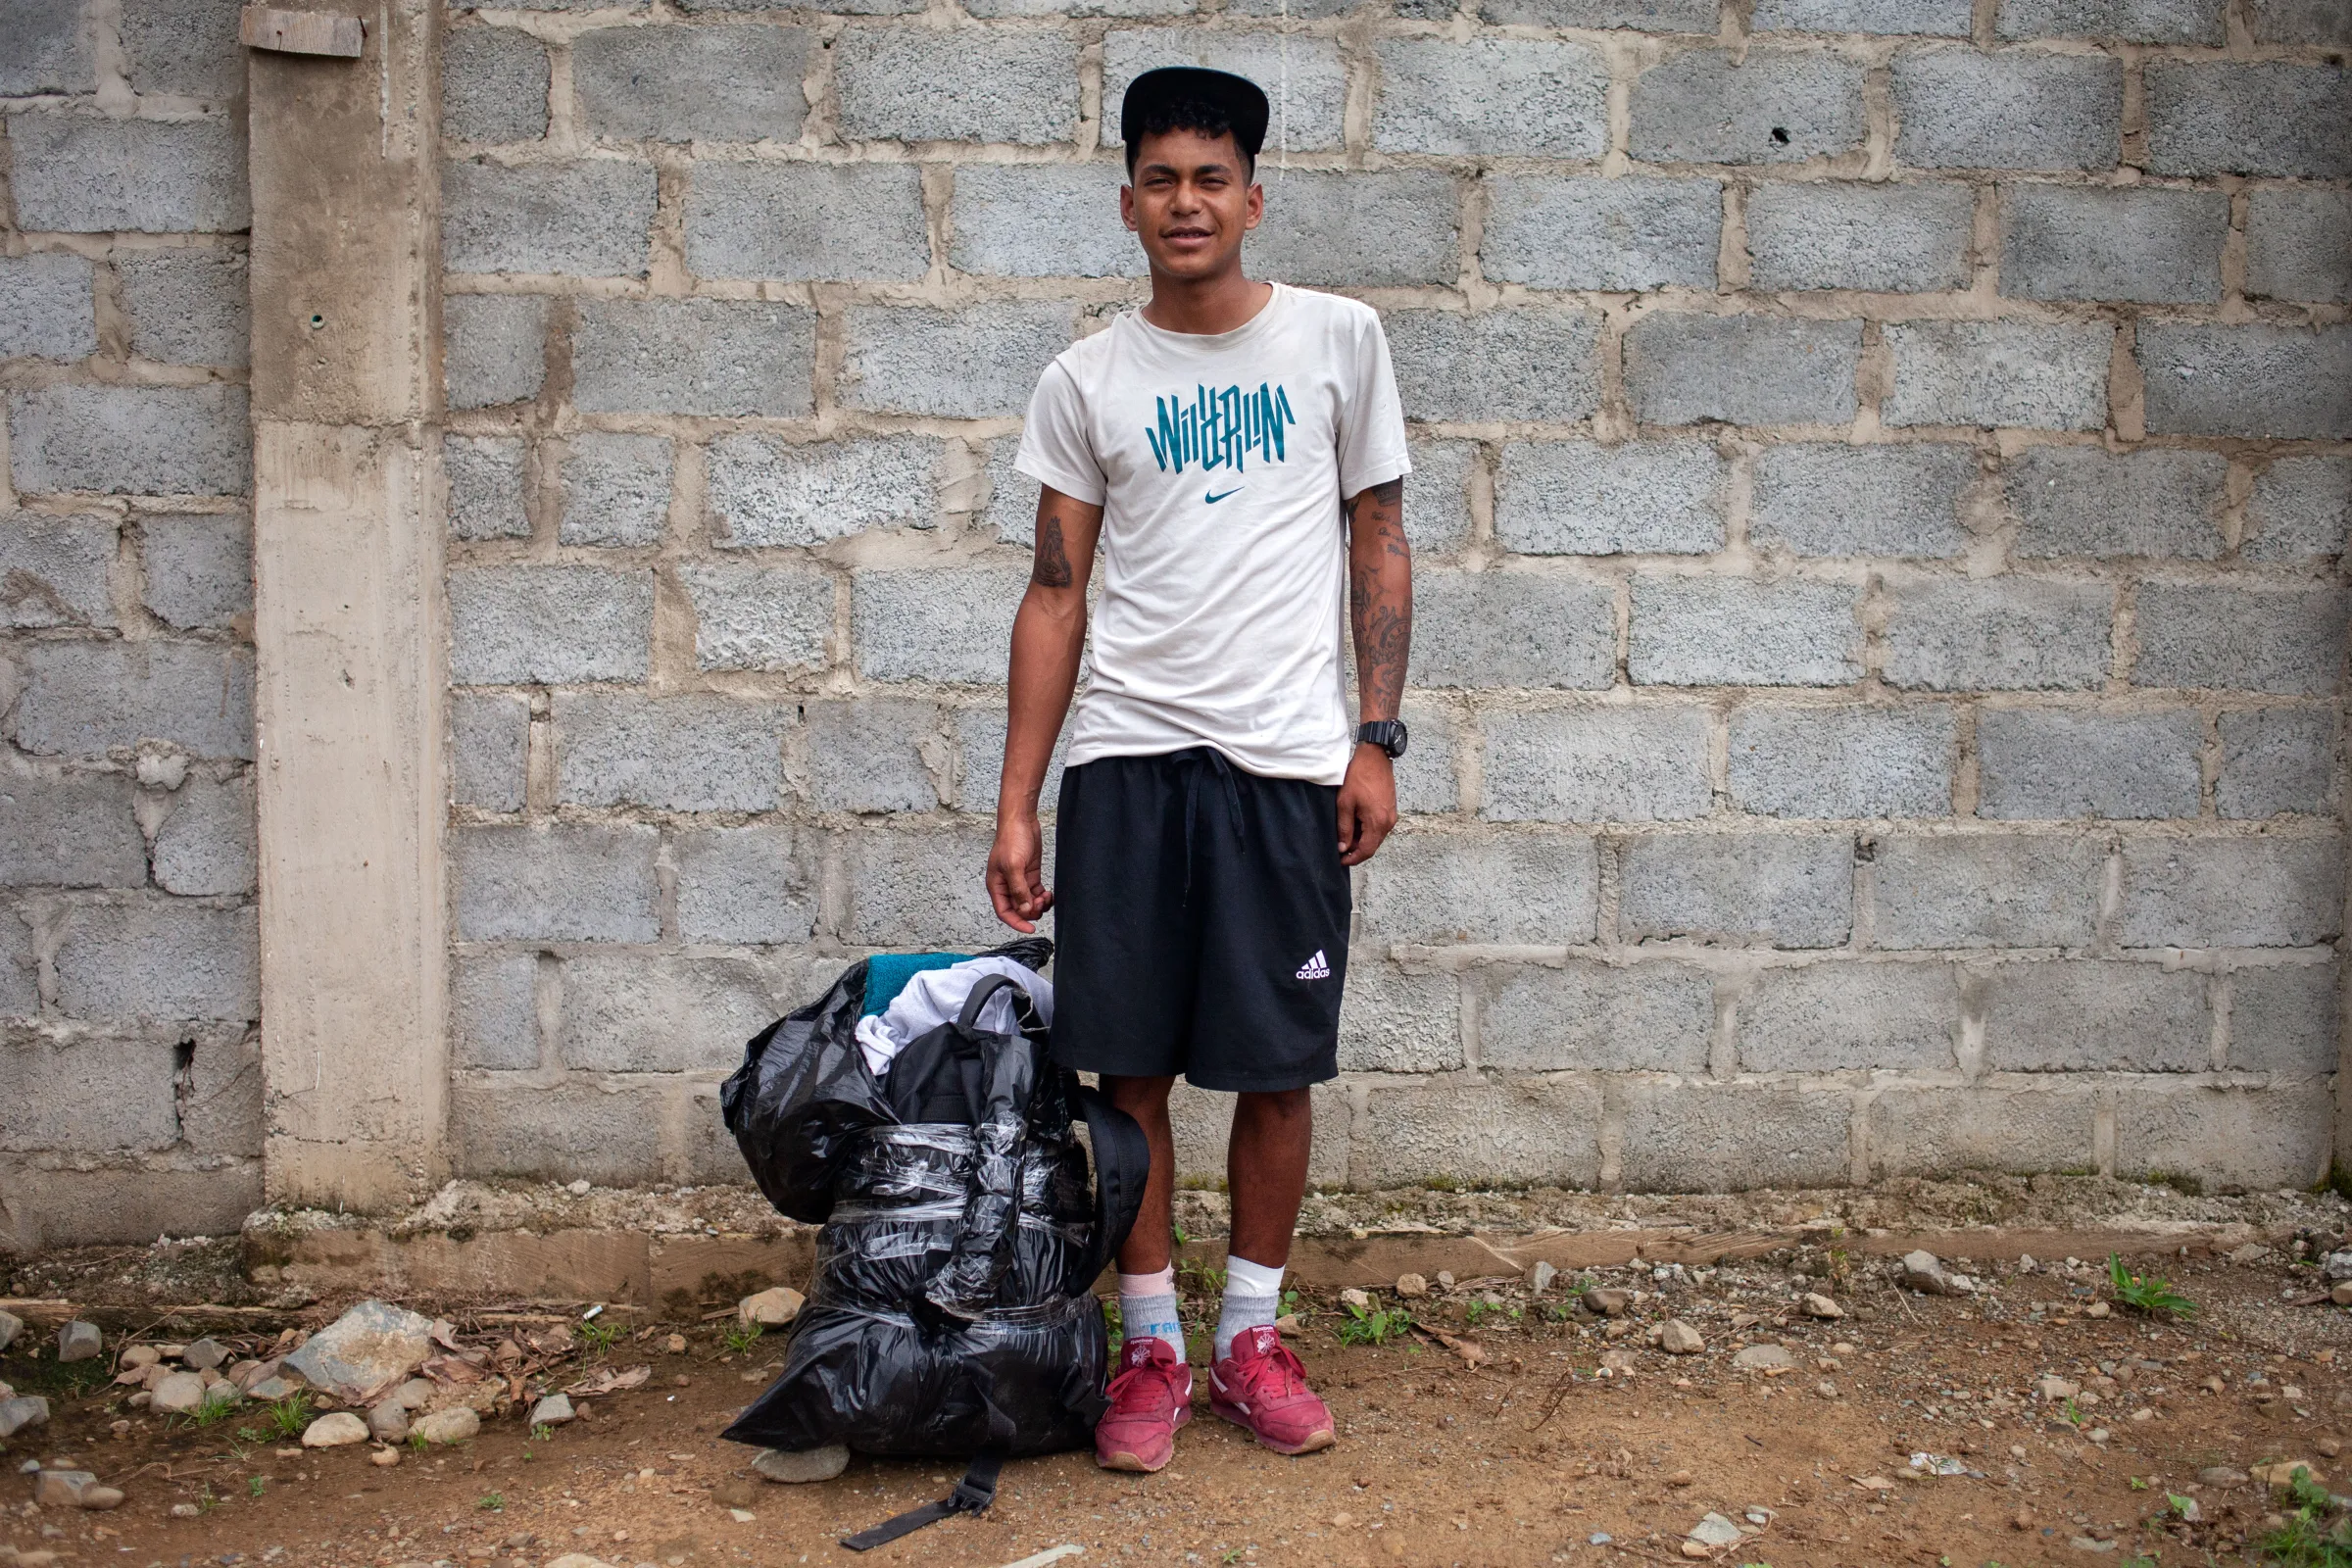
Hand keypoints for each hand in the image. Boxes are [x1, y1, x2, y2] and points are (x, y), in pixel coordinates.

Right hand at [987, 810, 1053, 931]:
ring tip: (1046, 897)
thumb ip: (1018, 890)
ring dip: (1039, 905)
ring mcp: (1019, 881)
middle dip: (1030, 911)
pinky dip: (1043, 898)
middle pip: (1018, 910)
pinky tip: (1049, 894)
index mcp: (996, 886)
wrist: (1021, 820)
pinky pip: (1036, 894)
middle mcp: (1007, 886)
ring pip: (1029, 903)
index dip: (1017, 922)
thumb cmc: (1011, 839)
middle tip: (1041, 903)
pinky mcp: (1030, 875)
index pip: (1004, 912)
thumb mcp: (1014, 866)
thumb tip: (1025, 909)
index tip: (1030, 928)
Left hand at [1335, 744, 1397, 866]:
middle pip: (1372, 845)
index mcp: (1377, 823)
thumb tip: (1343, 847)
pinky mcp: (1390, 810)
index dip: (1353, 859)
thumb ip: (1344, 828)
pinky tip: (1355, 822)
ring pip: (1375, 836)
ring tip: (1345, 832)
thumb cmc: (1359, 777)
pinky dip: (1367, 829)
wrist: (1375, 758)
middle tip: (1339, 846)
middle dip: (1356, 849)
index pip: (1366, 851)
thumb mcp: (1345, 803)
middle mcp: (1388, 823)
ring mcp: (1391, 816)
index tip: (1341, 860)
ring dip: (1361, 838)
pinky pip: (1378, 827)